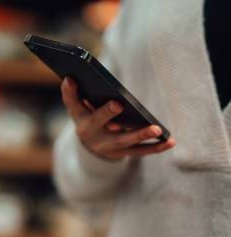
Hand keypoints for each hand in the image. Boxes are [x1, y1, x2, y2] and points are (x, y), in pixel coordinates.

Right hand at [60, 78, 174, 160]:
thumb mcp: (80, 109)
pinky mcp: (123, 153)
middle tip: (117, 104)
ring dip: (140, 135)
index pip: (74, 105)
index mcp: (81, 119)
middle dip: (107, 113)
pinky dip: (156, 147)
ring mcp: (108, 146)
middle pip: (99, 123)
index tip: (71, 79)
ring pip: (124, 141)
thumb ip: (75, 95)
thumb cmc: (89, 119)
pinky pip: (141, 151)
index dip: (71, 93)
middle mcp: (92, 134)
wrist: (92, 148)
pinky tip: (171, 141)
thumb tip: (71, 78)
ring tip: (156, 129)